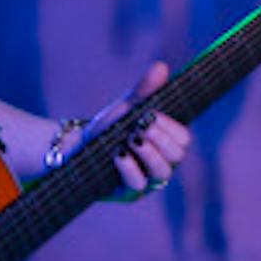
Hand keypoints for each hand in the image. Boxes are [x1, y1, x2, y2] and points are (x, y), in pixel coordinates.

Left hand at [59, 61, 191, 198]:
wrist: (77, 147)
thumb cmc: (108, 127)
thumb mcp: (126, 107)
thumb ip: (144, 90)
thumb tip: (161, 67)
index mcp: (165, 143)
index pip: (184, 140)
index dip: (172, 127)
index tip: (151, 114)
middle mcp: (160, 163)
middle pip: (178, 156)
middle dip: (161, 138)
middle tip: (141, 125)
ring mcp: (146, 180)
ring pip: (163, 172)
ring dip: (149, 152)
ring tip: (131, 138)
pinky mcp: (127, 193)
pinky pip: (138, 185)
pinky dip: (129, 166)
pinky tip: (118, 153)